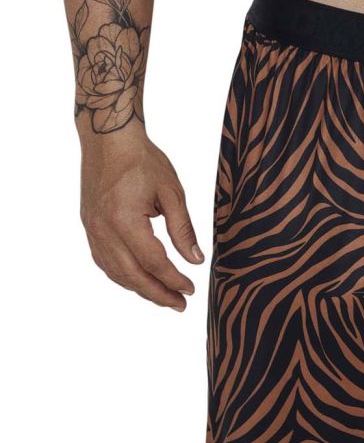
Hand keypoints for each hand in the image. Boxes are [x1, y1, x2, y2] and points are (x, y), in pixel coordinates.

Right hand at [80, 128, 203, 310]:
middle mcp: (103, 229)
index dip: (173, 280)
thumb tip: (195, 261)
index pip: (153, 262)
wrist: (108, 138)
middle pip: (133, 275)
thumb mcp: (171, 193)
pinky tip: (139, 281)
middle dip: (158, 294)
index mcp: (124, 220)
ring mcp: (92, 229)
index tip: (191, 289)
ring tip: (163, 297)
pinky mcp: (89, 226)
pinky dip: (122, 276)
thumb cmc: (141, 160)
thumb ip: (183, 229)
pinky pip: (104, 261)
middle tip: (180, 305)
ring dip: (140, 289)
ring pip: (116, 272)